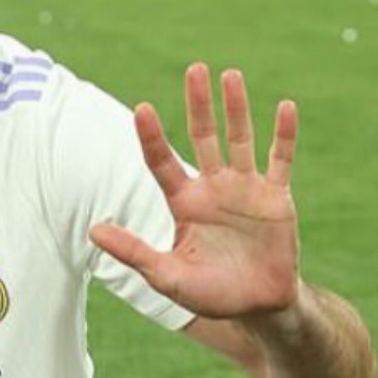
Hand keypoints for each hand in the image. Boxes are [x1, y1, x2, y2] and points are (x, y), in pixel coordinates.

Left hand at [90, 63, 300, 319]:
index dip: (152, 136)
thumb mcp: (166, 276)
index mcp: (184, 203)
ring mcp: (246, 189)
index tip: (142, 108)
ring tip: (231, 75)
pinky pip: (280, 160)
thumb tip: (92, 232)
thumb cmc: (210, 295)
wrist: (259, 308)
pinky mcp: (276, 198)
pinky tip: (285, 107)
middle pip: (203, 136)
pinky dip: (283, 135)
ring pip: (240, 139)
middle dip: (198, 104)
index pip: (161, 162)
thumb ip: (134, 253)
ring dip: (237, 108)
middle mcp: (213, 188)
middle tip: (194, 69)